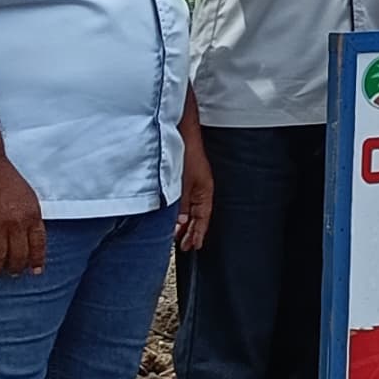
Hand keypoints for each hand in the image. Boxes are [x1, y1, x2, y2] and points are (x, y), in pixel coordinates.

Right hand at [0, 156, 47, 277]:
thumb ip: (32, 219)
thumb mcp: (30, 199)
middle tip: (14, 274)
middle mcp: (17, 224)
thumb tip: (32, 239)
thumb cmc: (9, 182)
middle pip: (19, 255)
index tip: (35, 272)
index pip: (38, 245)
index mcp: (33, 216)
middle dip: (16, 268)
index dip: (37, 261)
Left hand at [174, 122, 214, 253]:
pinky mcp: (184, 177)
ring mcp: (193, 182)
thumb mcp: (181, 184)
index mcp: (205, 191)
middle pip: (198, 215)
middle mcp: (201, 188)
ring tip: (176, 234)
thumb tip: (180, 223)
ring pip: (190, 208)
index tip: (193, 246)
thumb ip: (181, 205)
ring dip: (184, 221)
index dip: (198, 234)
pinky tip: (173, 214)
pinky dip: (180, 210)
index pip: (203, 218)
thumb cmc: (186, 153)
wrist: (180, 132)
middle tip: (184, 246)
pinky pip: (185, 200)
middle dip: (191, 231)